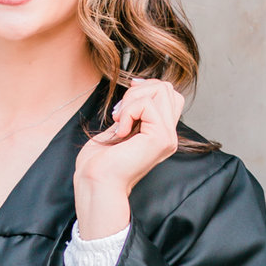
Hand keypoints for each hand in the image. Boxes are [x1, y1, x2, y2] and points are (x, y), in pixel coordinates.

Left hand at [74, 77, 184, 238]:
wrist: (96, 181)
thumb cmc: (99, 160)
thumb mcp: (120, 126)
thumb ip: (134, 110)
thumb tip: (138, 84)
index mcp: (160, 133)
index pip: (170, 95)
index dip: (147, 89)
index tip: (123, 104)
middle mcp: (169, 135)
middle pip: (167, 89)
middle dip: (138, 91)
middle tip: (119, 115)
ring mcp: (168, 137)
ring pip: (162, 90)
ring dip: (132, 100)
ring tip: (120, 121)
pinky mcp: (161, 138)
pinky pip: (147, 104)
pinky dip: (128, 111)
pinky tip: (121, 132)